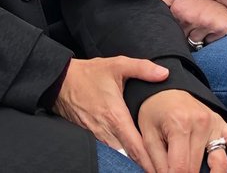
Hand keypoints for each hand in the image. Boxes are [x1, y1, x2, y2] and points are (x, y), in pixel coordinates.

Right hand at [53, 56, 168, 169]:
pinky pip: (110, 150)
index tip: (165, 167)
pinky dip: (123, 155)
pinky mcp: (92, 137)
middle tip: (165, 169)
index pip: (136, 147)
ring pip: (120, 155)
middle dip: (147, 164)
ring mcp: (98, 136)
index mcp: (116, 116)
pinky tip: (135, 156)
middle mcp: (106, 131)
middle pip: (130, 156)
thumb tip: (165, 74)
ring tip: (155, 165)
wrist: (60, 82)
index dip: (151, 161)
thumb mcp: (117, 65)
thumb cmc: (89, 74)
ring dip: (135, 161)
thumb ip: (142, 68)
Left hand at [137, 90, 226, 172]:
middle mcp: (201, 123)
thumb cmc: (154, 112)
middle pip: (197, 167)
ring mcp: (215, 123)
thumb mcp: (148, 136)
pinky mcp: (223, 124)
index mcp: (179, 125)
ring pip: (220, 162)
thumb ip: (156, 162)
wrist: (165, 89)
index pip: (181, 167)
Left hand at [160, 0, 226, 45]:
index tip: (174, 28)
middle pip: (180, 38)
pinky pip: (208, 42)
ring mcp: (205, 23)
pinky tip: (212, 26)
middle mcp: (189, 18)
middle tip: (191, 24)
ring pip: (194, 42)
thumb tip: (147, 7)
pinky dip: (209, 38)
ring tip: (202, 24)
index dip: (170, 30)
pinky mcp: (219, 28)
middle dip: (183, 35)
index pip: (167, 29)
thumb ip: (163, 1)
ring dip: (197, 37)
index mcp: (177, 9)